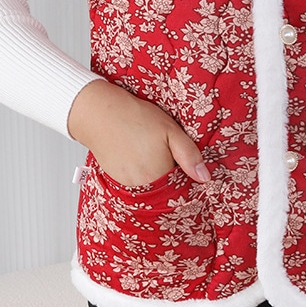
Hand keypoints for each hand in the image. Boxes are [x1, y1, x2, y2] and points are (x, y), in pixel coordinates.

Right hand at [67, 79, 209, 187]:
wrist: (100, 114)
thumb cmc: (136, 118)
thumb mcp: (171, 131)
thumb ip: (190, 156)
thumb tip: (205, 178)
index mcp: (160, 177)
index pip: (183, 191)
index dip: (189, 179)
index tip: (189, 167)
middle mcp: (143, 188)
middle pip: (167, 193)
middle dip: (175, 180)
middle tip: (172, 156)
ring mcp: (128, 186)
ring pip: (153, 190)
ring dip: (159, 179)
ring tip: (156, 155)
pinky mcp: (118, 182)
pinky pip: (139, 186)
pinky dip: (145, 176)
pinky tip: (144, 158)